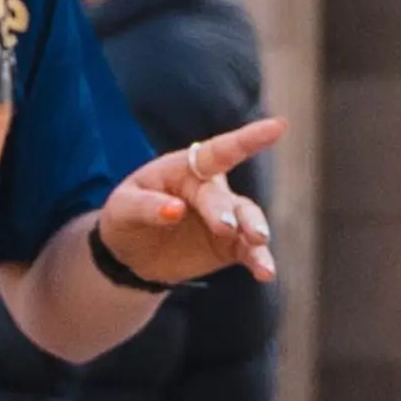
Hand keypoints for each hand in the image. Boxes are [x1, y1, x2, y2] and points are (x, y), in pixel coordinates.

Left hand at [92, 119, 281, 287]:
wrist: (131, 255)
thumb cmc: (125, 218)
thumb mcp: (122, 208)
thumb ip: (146, 206)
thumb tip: (175, 209)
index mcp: (186, 169)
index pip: (219, 152)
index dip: (249, 139)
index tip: (278, 127)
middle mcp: (211, 190)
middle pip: (225, 196)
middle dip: (225, 210)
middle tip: (224, 228)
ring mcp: (226, 217)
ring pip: (249, 218)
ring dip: (255, 229)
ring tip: (258, 242)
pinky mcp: (232, 245)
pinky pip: (251, 250)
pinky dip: (260, 260)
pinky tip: (265, 272)